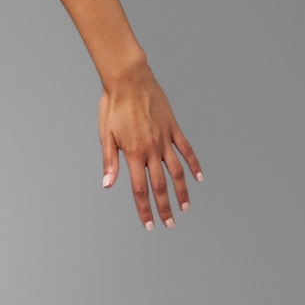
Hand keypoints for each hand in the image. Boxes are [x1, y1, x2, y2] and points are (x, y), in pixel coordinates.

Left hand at [99, 62, 202, 229]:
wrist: (129, 79)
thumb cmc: (113, 105)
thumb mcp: (105, 135)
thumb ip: (109, 161)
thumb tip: (107, 185)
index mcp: (133, 154)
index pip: (139, 190)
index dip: (144, 210)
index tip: (149, 225)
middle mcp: (151, 149)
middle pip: (160, 186)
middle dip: (164, 208)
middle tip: (170, 225)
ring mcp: (165, 139)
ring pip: (176, 171)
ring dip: (182, 192)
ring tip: (186, 208)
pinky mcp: (173, 128)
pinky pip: (186, 150)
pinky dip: (194, 164)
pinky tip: (199, 177)